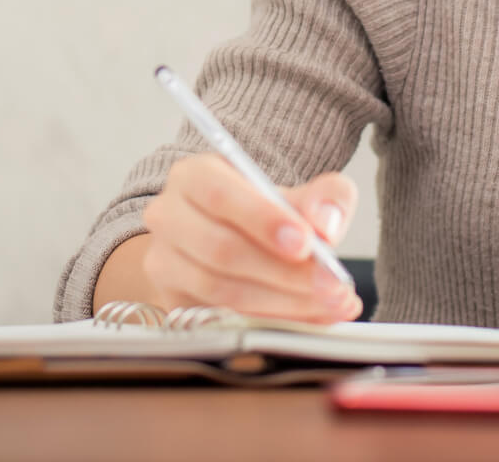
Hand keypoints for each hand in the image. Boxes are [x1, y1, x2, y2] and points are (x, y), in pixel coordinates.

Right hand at [138, 153, 360, 322]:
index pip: (221, 195)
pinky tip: (311, 316)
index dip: (263, 220)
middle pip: (222, 250)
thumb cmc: (268, 213)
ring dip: (284, 303)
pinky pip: (222, 320)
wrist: (238, 239)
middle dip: (284, 272)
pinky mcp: (174, 304)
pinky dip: (274, 321)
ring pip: (221, 290)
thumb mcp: (301, 193)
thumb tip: (326, 223)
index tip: (307, 243)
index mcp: (194, 176)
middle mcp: (169, 217)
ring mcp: (165, 263)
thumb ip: (326, 198)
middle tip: (332, 284)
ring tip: (332, 303)